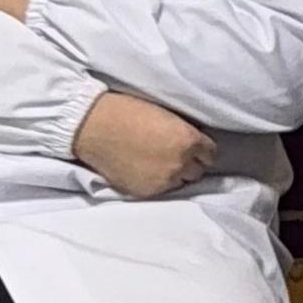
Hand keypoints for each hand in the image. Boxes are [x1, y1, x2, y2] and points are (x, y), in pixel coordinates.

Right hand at [65, 89, 210, 201]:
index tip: (191, 147)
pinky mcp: (146, 191)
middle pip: (197, 171)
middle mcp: (180, 163)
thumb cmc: (125, 111)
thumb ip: (182, 133)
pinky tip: (143, 170)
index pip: (210, 154)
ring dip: (173, 175)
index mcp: (188, 139)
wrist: (92, 126)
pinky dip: (155, 182)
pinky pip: (160, 190)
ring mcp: (163, 180)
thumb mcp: (164, 115)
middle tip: (172, 155)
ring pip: (179, 183)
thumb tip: (191, 145)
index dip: (200, 150)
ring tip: (156, 164)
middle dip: (188, 163)